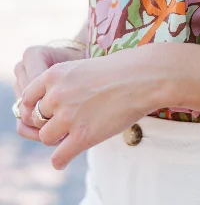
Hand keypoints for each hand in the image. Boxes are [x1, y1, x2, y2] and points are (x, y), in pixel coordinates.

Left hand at [20, 45, 163, 169]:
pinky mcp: (83, 136)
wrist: (145, 77)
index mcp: (55, 74)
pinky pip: (58, 157)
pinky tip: (68, 155)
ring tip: (73, 134)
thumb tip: (50, 106)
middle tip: (69, 121)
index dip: (37, 107)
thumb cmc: (120, 70)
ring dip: (58, 139)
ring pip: (46, 138)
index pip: (27, 98)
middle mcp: (57, 94)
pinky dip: (61, 160)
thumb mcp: (83, 66)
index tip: (49, 111)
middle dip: (51, 122)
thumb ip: (63, 84)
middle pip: (37, 119)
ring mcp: (69, 116)